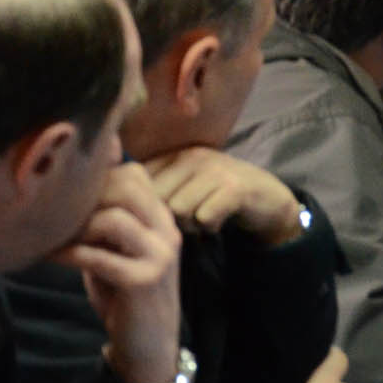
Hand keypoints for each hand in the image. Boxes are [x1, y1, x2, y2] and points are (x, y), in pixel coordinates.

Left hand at [50, 163, 183, 382]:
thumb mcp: (119, 251)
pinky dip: (69, 254)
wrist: (149, 344)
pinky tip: (52, 256)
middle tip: (59, 212)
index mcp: (162, 220)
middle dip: (87, 196)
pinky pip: (98, 257)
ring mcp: (159, 257)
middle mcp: (167, 232)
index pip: (135, 174)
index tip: (69, 195)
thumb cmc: (126, 295)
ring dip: (77, 226)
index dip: (99, 177)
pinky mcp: (143, 282)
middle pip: (127, 187)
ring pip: (114, 219)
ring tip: (56, 236)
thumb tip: (68, 191)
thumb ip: (105, 223)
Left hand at [143, 145, 304, 245]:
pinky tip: (217, 224)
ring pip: (178, 210)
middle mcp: (192, 157)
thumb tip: (115, 204)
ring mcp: (214, 169)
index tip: (152, 219)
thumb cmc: (216, 197)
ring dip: (188, 224)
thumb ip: (154, 190)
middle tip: (183, 222)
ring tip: (201, 221)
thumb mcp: (184, 186)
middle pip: (156, 198)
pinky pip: (204, 217)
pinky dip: (209, 227)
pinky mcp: (234, 187)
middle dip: (165, 218)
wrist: (267, 199)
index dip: (142, 206)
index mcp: (174, 155)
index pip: (139, 181)